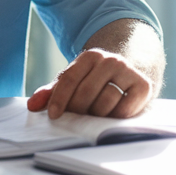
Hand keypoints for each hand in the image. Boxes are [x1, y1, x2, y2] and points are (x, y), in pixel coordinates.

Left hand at [27, 48, 152, 118]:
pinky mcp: (143, 86)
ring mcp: (128, 71)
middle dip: (77, 111)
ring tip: (94, 116)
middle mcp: (110, 60)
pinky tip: (111, 116)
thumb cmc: (95, 81)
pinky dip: (114, 118)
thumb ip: (52, 92)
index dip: (58, 100)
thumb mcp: (74, 82)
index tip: (54, 116)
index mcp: (90, 56)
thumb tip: (32, 105)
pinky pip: (124, 110)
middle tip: (76, 119)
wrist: (129, 74)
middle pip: (86, 93)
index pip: (69, 79)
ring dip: (96, 116)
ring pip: (105, 103)